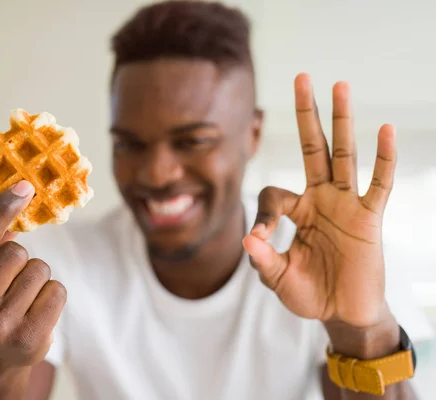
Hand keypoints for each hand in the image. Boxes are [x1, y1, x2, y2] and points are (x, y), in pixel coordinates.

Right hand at [0, 180, 65, 366]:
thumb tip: (18, 196)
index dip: (3, 209)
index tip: (24, 186)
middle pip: (15, 252)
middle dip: (20, 259)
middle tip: (10, 282)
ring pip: (39, 269)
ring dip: (37, 278)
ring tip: (21, 299)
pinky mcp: (28, 339)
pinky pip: (57, 290)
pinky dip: (52, 294)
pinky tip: (36, 310)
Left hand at [243, 73, 395, 328]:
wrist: (342, 313)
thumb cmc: (309, 293)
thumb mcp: (278, 277)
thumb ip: (263, 259)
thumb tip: (247, 238)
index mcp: (297, 210)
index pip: (272, 194)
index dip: (262, 215)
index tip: (260, 239)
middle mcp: (320, 199)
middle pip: (312, 148)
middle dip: (306, 115)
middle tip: (301, 77)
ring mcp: (345, 204)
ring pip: (343, 155)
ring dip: (341, 121)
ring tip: (338, 85)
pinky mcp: (369, 217)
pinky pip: (378, 183)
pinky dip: (382, 159)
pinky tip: (384, 129)